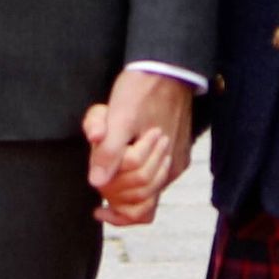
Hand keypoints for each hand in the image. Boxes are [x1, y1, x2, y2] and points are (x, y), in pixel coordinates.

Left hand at [84, 68, 191, 226]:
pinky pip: (160, 180)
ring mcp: (178, 163)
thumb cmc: (140, 89)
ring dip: (130, 185)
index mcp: (155, 160)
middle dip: (119, 194)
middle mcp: (172, 167)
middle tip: (102, 180)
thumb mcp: (117, 115)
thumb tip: (96, 182)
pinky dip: (143, 178)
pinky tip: (129, 159)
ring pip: (152, 192)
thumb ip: (107, 149)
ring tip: (113, 167)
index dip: (113, 205)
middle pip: (142, 199)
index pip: (132, 201)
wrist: (169, 68)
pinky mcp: (181, 156)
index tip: (97, 210)